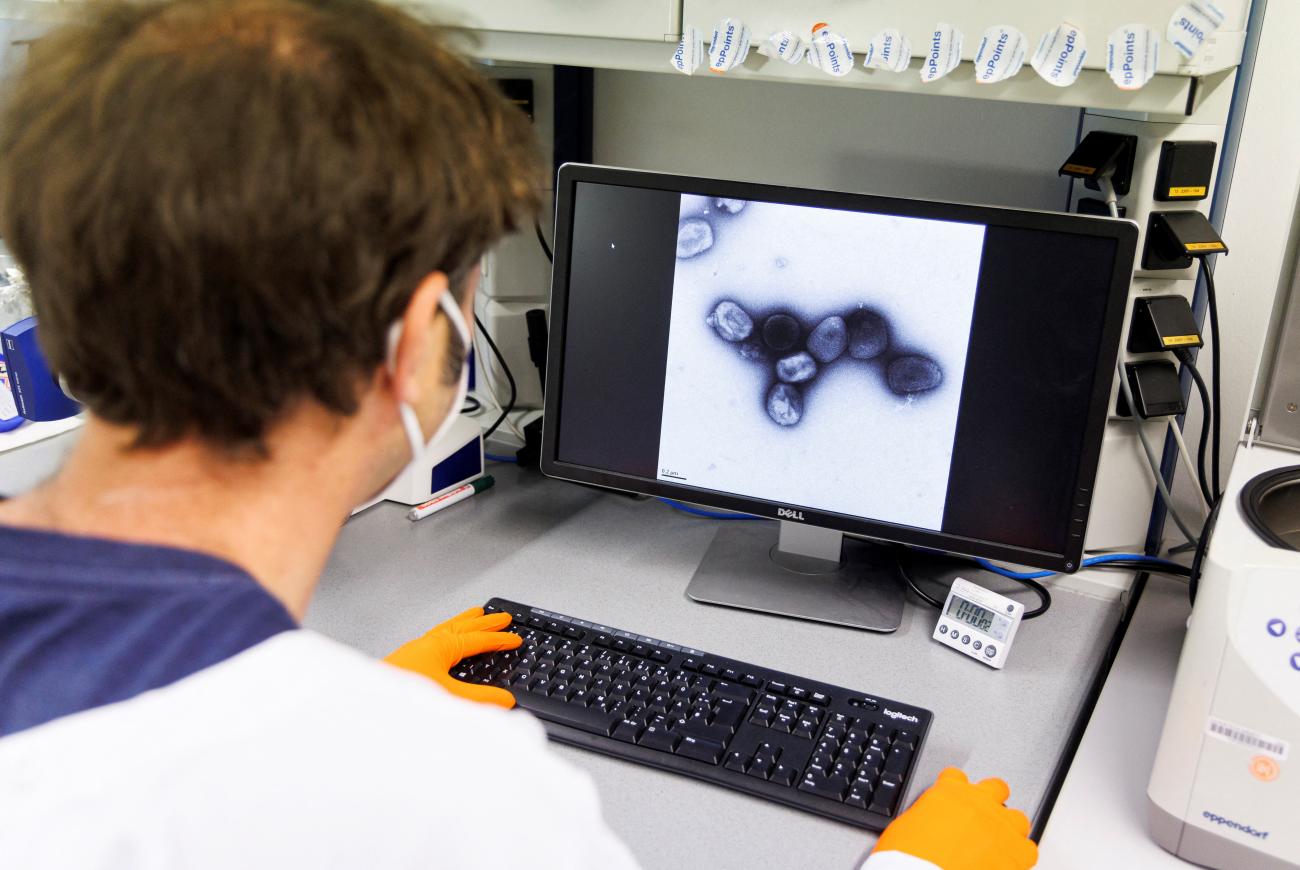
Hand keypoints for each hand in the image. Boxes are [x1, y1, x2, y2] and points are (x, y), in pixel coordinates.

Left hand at [384, 607, 522, 707]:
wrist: (370, 699)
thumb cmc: (403, 694)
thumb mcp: (449, 698)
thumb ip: (479, 699)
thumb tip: (505, 700)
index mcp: (443, 645)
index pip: (479, 639)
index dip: (500, 639)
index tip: (515, 638)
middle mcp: (430, 642)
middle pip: (464, 626)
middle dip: (486, 621)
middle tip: (503, 616)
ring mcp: (418, 648)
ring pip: (448, 628)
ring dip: (465, 621)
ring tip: (477, 615)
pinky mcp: (408, 658)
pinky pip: (435, 636)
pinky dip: (448, 631)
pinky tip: (446, 638)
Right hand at [872, 767, 1036, 869]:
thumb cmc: (909, 858)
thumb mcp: (906, 828)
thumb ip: (925, 818)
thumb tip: (928, 826)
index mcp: (949, 792)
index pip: (957, 777)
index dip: (957, 789)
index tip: (956, 799)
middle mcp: (979, 802)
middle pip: (996, 787)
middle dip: (991, 800)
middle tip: (983, 818)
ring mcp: (1001, 826)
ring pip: (1018, 818)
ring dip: (1009, 828)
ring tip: (999, 844)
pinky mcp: (1017, 852)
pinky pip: (1029, 849)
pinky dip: (1020, 856)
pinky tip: (1009, 863)